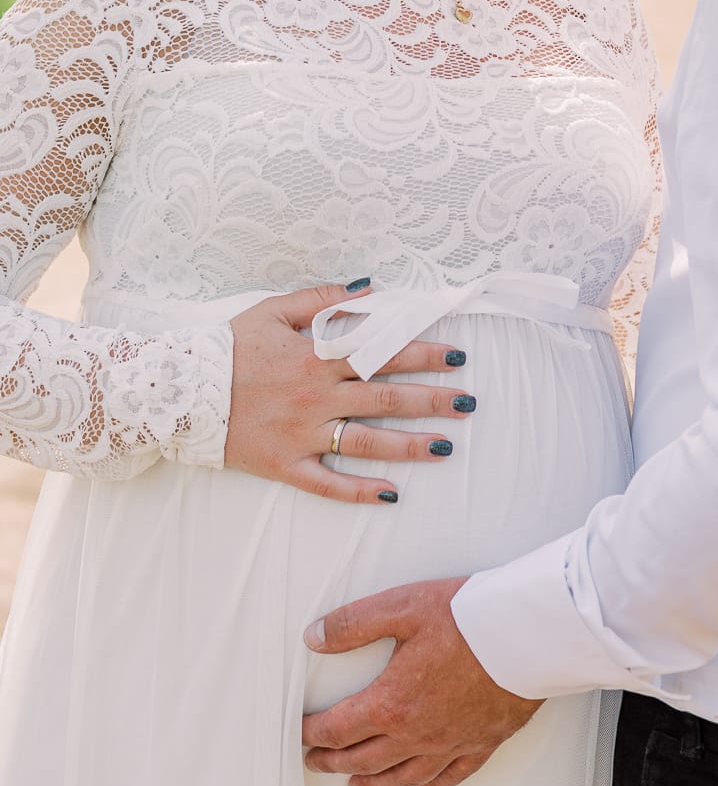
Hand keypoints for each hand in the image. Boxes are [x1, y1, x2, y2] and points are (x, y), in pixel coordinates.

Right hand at [224, 284, 473, 504]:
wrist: (179, 392)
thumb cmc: (228, 346)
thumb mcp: (272, 310)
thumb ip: (323, 300)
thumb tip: (370, 289)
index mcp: (317, 355)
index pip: (383, 353)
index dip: (424, 352)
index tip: (456, 354)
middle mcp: (317, 395)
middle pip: (386, 397)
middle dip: (432, 399)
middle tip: (469, 402)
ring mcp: (303, 433)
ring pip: (367, 441)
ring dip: (411, 445)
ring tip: (448, 446)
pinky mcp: (286, 464)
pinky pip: (329, 482)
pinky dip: (361, 490)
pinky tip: (393, 496)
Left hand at [301, 576, 540, 785]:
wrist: (525, 633)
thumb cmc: (470, 617)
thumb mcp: (402, 605)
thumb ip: (354, 623)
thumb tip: (316, 636)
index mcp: (391, 701)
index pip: (338, 728)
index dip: (313, 734)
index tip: (301, 733)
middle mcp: (416, 732)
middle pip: (364, 759)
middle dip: (333, 762)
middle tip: (316, 761)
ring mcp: (449, 742)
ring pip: (402, 776)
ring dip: (374, 782)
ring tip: (357, 784)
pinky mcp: (481, 741)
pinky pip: (450, 775)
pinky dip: (430, 785)